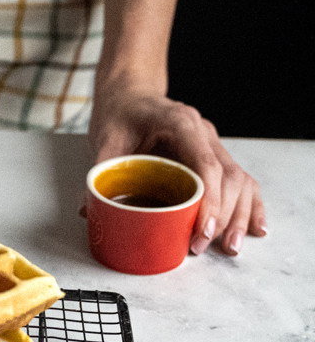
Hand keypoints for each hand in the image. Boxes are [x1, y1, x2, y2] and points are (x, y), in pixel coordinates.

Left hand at [89, 88, 266, 255]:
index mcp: (180, 123)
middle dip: (223, 215)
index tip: (203, 229)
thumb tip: (87, 210)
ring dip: (238, 215)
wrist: (130, 94)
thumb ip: (99, 172)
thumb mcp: (105, 140)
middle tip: (204, 245)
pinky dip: (247, 205)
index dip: (210, 200)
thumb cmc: (120, 113)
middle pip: (229, 176)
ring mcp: (211, 143)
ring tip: (229, 247)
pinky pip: (239, 180)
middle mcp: (203, 132)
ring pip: (239, 180)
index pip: (206, 164)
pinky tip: (254, 228)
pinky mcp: (212, 155)